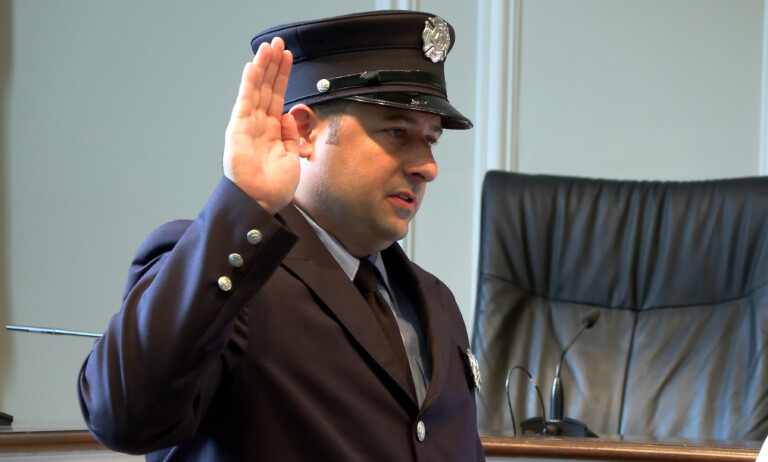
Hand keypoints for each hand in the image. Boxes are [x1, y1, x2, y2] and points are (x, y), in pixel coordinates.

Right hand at [223, 37, 299, 214]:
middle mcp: (259, 125)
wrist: (260, 202)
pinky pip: (245, 101)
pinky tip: (254, 66)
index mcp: (271, 132)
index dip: (283, 77)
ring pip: (256, 89)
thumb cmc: (273, 188)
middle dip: (273, 65)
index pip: (278, 97)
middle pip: (267, 88)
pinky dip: (249, 83)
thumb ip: (290, 135)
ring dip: (263, 67)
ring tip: (269, 47)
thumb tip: (288, 114)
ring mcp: (248, 125)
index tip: (288, 59)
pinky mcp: (238, 128)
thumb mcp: (291, 157)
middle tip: (279, 44)